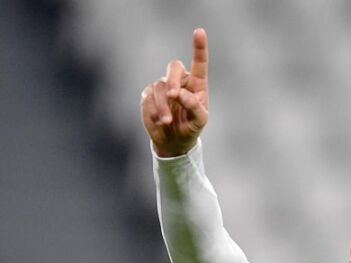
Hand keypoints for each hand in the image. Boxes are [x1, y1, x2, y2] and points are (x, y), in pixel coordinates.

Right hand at [141, 28, 209, 157]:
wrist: (174, 141)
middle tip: (174, 96)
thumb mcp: (199, 121)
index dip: (199, 47)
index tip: (199, 31)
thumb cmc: (191, 128)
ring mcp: (162, 86)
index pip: (199, 62)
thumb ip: (194, 106)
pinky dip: (154, 110)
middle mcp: (180, 81)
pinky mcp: (148, 95)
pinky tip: (161, 121)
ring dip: (163, 105)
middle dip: (173, 80)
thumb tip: (180, 94)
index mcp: (197, 84)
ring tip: (168, 121)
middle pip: (173, 68)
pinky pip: (148, 97)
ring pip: (159, 87)